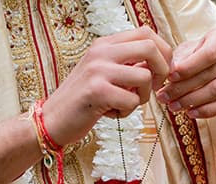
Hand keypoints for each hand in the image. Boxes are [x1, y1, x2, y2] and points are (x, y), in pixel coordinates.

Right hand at [43, 26, 171, 144]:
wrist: (53, 119)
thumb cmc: (83, 98)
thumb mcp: (103, 72)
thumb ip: (127, 63)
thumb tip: (161, 62)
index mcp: (104, 44)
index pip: (146, 33)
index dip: (163, 52)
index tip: (158, 72)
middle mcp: (101, 51)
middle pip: (151, 47)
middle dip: (162, 71)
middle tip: (152, 87)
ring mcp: (98, 70)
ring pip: (144, 76)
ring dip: (142, 97)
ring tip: (125, 104)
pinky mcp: (97, 91)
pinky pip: (131, 101)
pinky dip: (126, 112)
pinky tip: (111, 113)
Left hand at [156, 27, 215, 118]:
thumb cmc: (201, 59)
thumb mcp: (189, 53)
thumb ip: (180, 59)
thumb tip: (169, 71)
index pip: (208, 53)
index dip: (188, 67)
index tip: (170, 77)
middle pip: (209, 74)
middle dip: (182, 88)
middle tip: (164, 97)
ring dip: (191, 101)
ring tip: (173, 106)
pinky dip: (206, 110)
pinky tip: (190, 113)